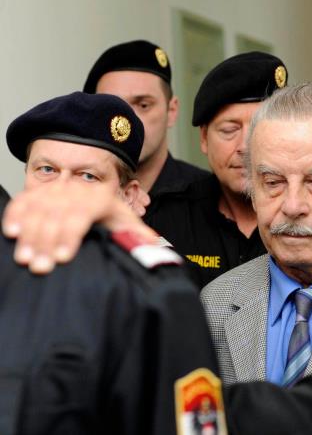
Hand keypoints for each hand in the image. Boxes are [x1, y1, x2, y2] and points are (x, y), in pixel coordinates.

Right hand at [2, 181, 157, 273]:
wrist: (101, 199)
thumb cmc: (115, 217)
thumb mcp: (129, 225)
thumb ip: (139, 236)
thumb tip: (153, 244)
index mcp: (101, 198)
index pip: (82, 214)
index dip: (71, 235)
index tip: (64, 258)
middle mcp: (77, 190)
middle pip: (57, 214)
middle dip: (46, 242)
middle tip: (40, 266)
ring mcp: (57, 190)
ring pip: (38, 209)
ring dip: (29, 234)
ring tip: (24, 258)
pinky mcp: (41, 193)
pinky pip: (24, 201)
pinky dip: (15, 215)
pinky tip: (11, 233)